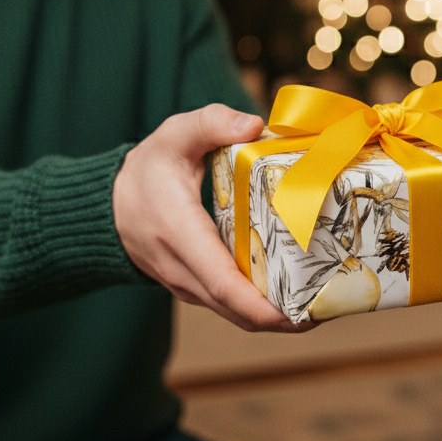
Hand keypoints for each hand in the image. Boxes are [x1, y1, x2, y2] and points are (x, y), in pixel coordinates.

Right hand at [113, 104, 309, 332]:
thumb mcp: (175, 135)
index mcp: (179, 233)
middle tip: (332, 307)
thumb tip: (254, 125)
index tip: (300, 315)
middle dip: (285, 318)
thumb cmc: (148, 168)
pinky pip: (229, 305)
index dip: (261, 305)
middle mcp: (182, 269)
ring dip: (276, 317)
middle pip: (236, 309)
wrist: (109, 205)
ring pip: (234, 313)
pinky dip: (261, 307)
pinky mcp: (194, 287)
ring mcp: (186, 284)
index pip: (221, 281)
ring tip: (322, 303)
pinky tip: (294, 293)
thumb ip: (211, 123)